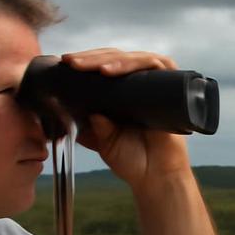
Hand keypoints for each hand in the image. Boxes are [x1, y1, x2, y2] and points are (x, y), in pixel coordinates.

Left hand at [60, 48, 192, 190]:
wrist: (156, 178)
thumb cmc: (131, 160)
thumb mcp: (101, 141)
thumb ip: (90, 125)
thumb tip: (72, 106)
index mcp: (120, 94)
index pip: (102, 67)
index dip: (84, 62)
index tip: (63, 64)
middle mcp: (137, 85)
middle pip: (114, 58)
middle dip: (89, 57)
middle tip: (70, 61)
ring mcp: (155, 84)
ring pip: (131, 58)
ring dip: (107, 59)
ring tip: (86, 66)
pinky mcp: (171, 85)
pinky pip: (154, 65)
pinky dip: (131, 64)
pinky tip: (110, 71)